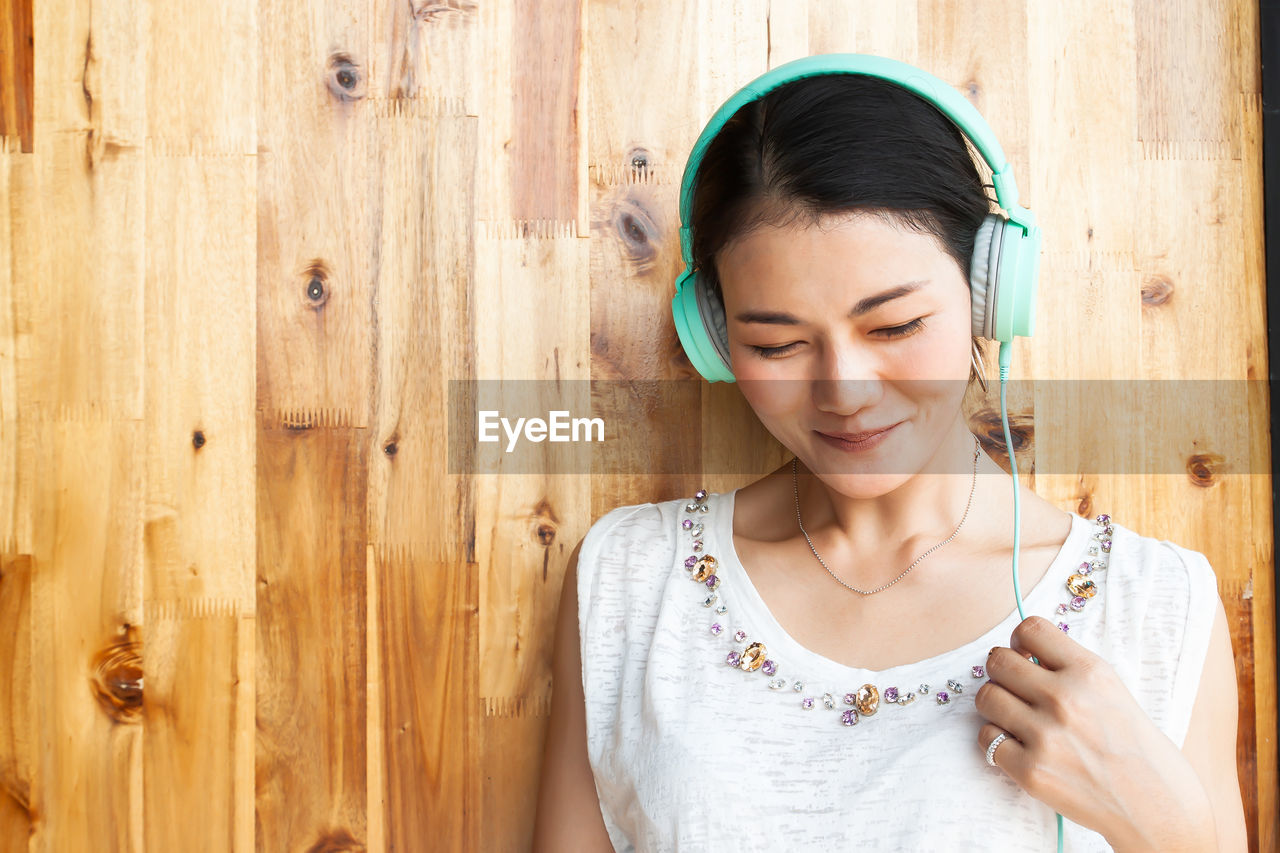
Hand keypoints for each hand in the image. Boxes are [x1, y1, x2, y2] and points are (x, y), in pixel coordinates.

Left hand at [975, 615, 1215, 851]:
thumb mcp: (1112, 691)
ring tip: (1017, 718)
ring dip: (996, 705)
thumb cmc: (1136, 749)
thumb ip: (1069, 669)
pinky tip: (1019, 746)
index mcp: (1089, 672)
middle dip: (1002, 672)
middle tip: (1016, 688)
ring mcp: (1046, 736)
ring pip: (986, 697)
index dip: (1020, 641)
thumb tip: (1022, 652)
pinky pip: (986, 738)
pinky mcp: (1031, 771)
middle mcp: (1065, 698)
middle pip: (998, 661)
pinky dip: (997, 741)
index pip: (1030, 628)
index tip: (1024, 655)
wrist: (1158, 808)